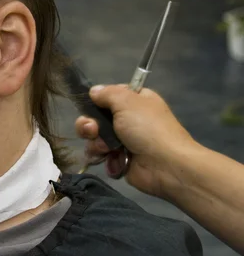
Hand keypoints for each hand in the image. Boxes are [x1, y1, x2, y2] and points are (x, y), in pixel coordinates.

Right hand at [75, 84, 196, 198]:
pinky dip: (103, 158)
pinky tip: (110, 159)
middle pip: (96, 119)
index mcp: (135, 101)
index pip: (109, 96)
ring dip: (96, 144)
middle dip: (89, 125)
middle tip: (92, 130)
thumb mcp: (127, 101)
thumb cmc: (148, 128)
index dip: (97, 100)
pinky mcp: (120, 159)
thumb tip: (93, 90)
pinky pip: (101, 156)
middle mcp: (129, 120)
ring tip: (105, 149)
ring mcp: (123, 141)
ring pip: (95, 139)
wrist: (165, 165)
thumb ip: (107, 93)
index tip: (91, 105)